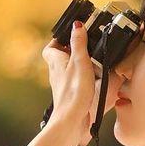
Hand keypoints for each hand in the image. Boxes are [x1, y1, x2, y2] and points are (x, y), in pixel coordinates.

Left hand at [42, 21, 103, 145]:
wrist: (72, 120)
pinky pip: (74, 81)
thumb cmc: (74, 92)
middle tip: (86, 45)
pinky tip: (93, 79)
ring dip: (78, 64)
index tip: (70, 33)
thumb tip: (76, 25)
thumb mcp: (80, 61)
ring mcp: (62, 85)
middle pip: (60, 57)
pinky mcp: (69, 95)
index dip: (59, 39)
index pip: (51, 46)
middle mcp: (56, 73)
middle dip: (72, 50)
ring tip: (93, 60)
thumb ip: (79, 43)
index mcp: (55, 61)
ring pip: (67, 69)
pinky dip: (82, 77)